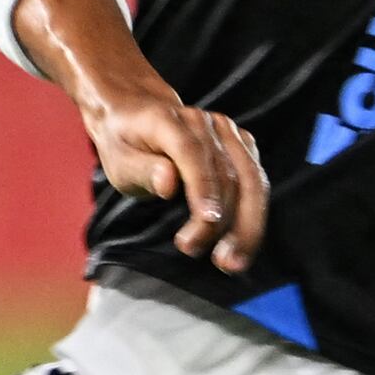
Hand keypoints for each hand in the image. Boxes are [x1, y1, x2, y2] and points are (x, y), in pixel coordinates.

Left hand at [47, 34, 266, 272]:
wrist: (140, 112)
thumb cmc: (125, 144)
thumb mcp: (118, 161)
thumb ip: (142, 170)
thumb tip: (168, 182)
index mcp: (167, 120)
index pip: (191, 152)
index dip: (203, 186)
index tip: (208, 221)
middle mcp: (203, 122)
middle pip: (228, 172)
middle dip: (228, 221)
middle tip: (220, 261)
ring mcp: (226, 131)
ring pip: (251, 179)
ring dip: (248, 224)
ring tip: (232, 261)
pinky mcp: (241, 143)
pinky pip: (256, 180)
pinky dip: (253, 213)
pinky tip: (241, 241)